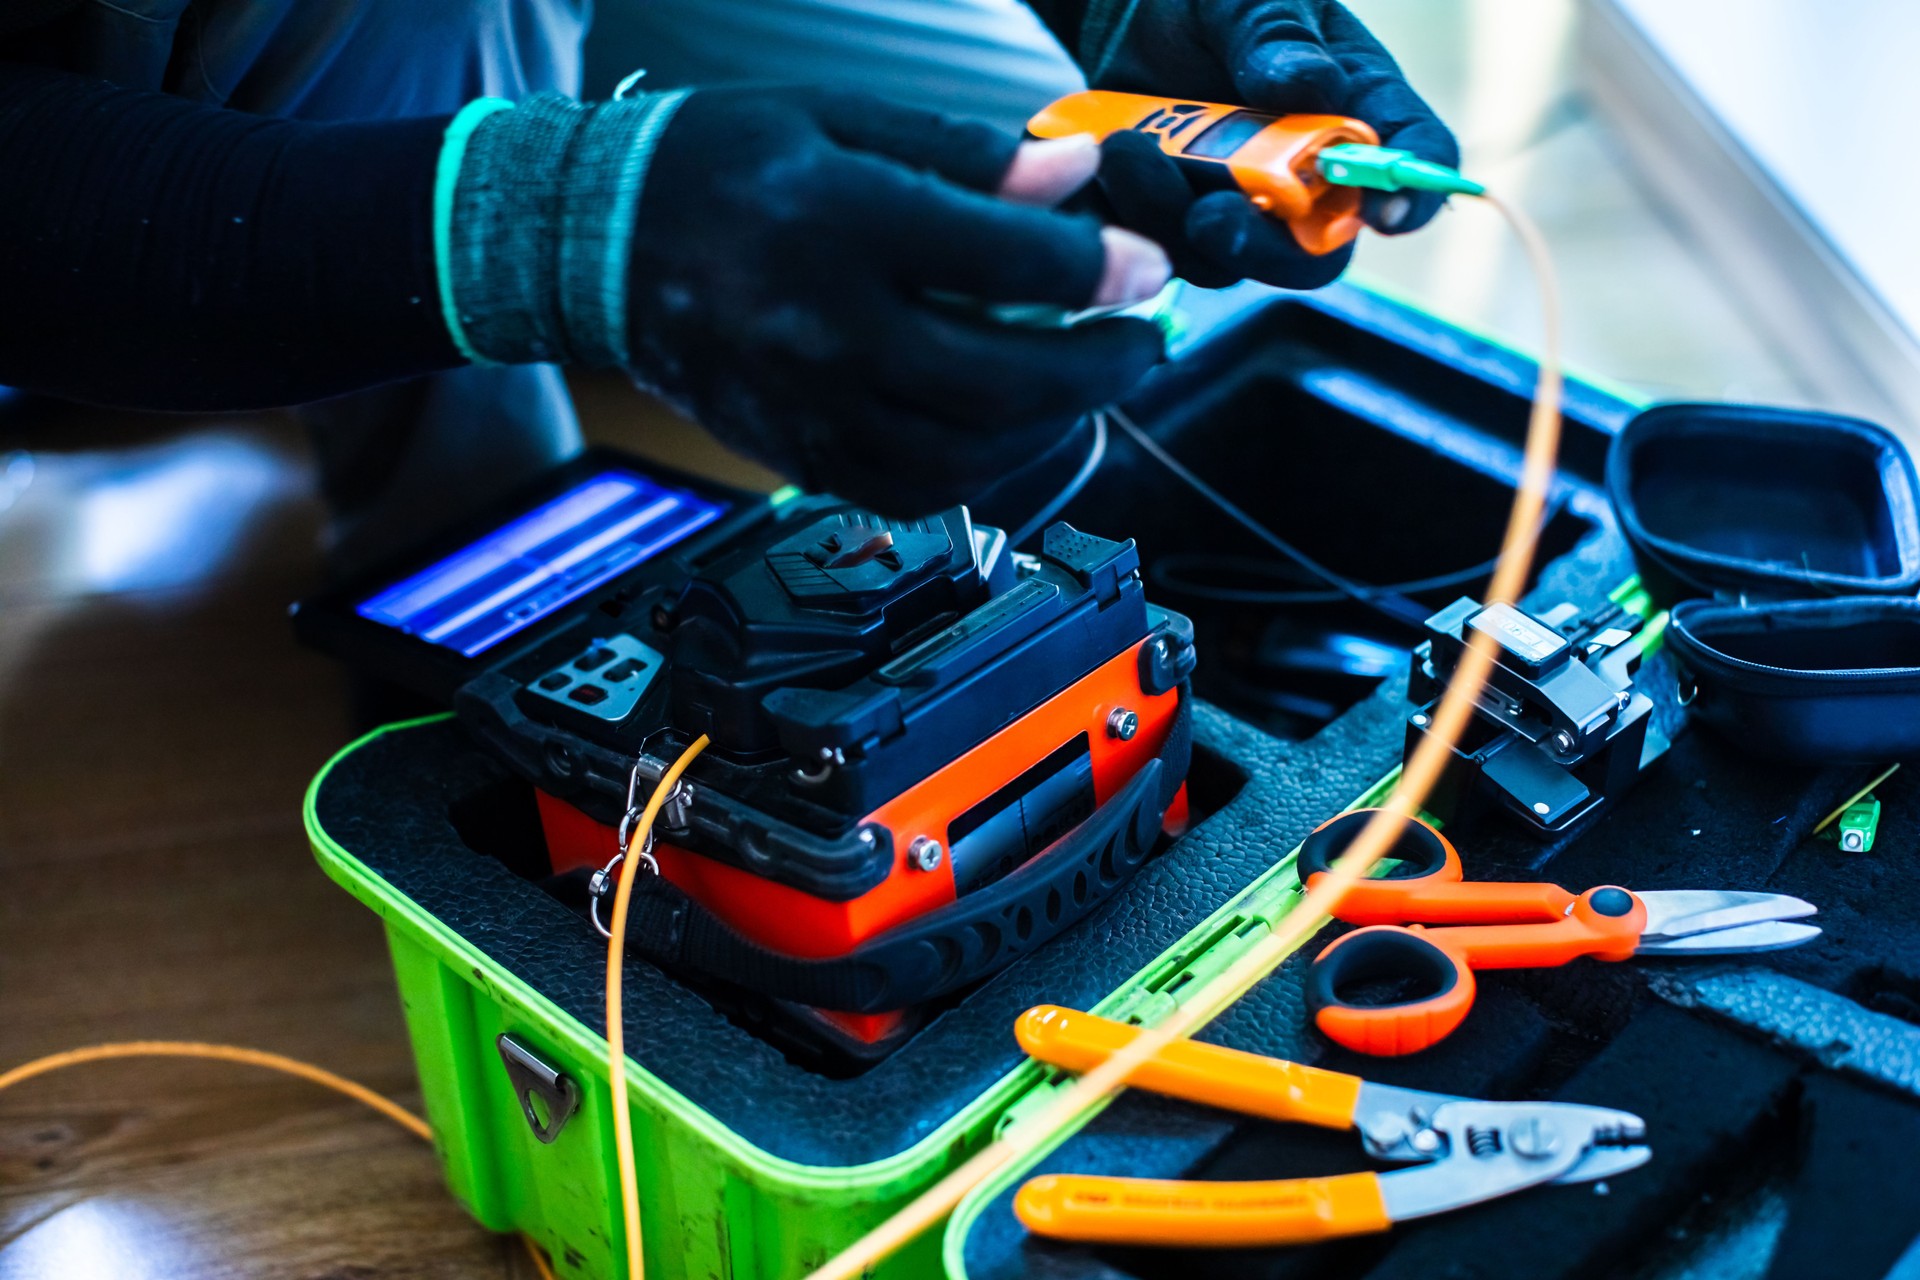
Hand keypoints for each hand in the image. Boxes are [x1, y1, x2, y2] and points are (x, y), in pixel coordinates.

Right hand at [624, 86, 1169, 513]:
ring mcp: (810, 407)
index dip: (1102, 267)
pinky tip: (1011, 426)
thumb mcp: (842, 118)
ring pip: (968, 454)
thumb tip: (1073, 177)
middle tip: (1142, 343)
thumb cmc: (718, 168)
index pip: (1008, 258)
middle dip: (1101, 367)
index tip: (1146, 266)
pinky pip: (914, 490)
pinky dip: (985, 468)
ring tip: (1087, 385)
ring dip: (1053, 427)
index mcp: (837, 221)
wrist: (600, 244)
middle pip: (1002, 379)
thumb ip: (965, 154)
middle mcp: (824, 328)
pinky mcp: (800, 455)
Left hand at [1057, 0, 1457, 288]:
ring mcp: (1244, 210)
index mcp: (1358, 107)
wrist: (1131, 13)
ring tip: (1126, 150)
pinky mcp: (1178, 226)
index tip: (1392, 213)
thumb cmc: (1213, 1)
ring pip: (1227, 260)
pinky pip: (1157, 250)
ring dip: (1174, 222)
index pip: (1411, 158)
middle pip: (1314, 252)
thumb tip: (1311, 84)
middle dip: (1265, 248)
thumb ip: (1275, 36)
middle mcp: (1309, 177)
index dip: (1413, 194)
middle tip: (1211, 215)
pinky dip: (1128, 218)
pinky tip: (1104, 160)